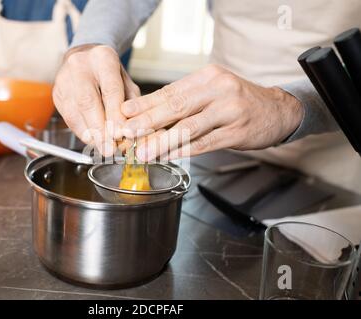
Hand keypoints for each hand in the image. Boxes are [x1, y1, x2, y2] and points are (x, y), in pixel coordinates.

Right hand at [53, 44, 140, 156]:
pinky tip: (92, 140)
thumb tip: (131, 130)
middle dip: (100, 130)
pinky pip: (68, 118)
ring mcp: (64, 79)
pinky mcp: (57, 94)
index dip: (115, 115)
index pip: (110, 90)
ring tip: (103, 148)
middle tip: (110, 148)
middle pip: (88, 102)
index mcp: (103, 59)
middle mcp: (80, 66)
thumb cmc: (108, 72)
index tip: (121, 135)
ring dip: (90, 134)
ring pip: (75, 112)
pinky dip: (81, 132)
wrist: (85, 57)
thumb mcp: (126, 81)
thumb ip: (131, 103)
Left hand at [119, 65, 303, 160]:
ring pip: (189, 128)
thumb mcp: (212, 90)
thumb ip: (185, 100)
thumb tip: (148, 114)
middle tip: (127, 132)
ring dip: (163, 141)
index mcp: (207, 77)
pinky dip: (184, 150)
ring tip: (143, 152)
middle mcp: (219, 90)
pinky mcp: (237, 132)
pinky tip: (169, 156)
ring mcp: (230, 111)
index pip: (170, 91)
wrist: (278, 110)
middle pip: (177, 106)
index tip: (124, 113)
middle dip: (148, 121)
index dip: (146, 103)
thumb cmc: (238, 101)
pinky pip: (205, 143)